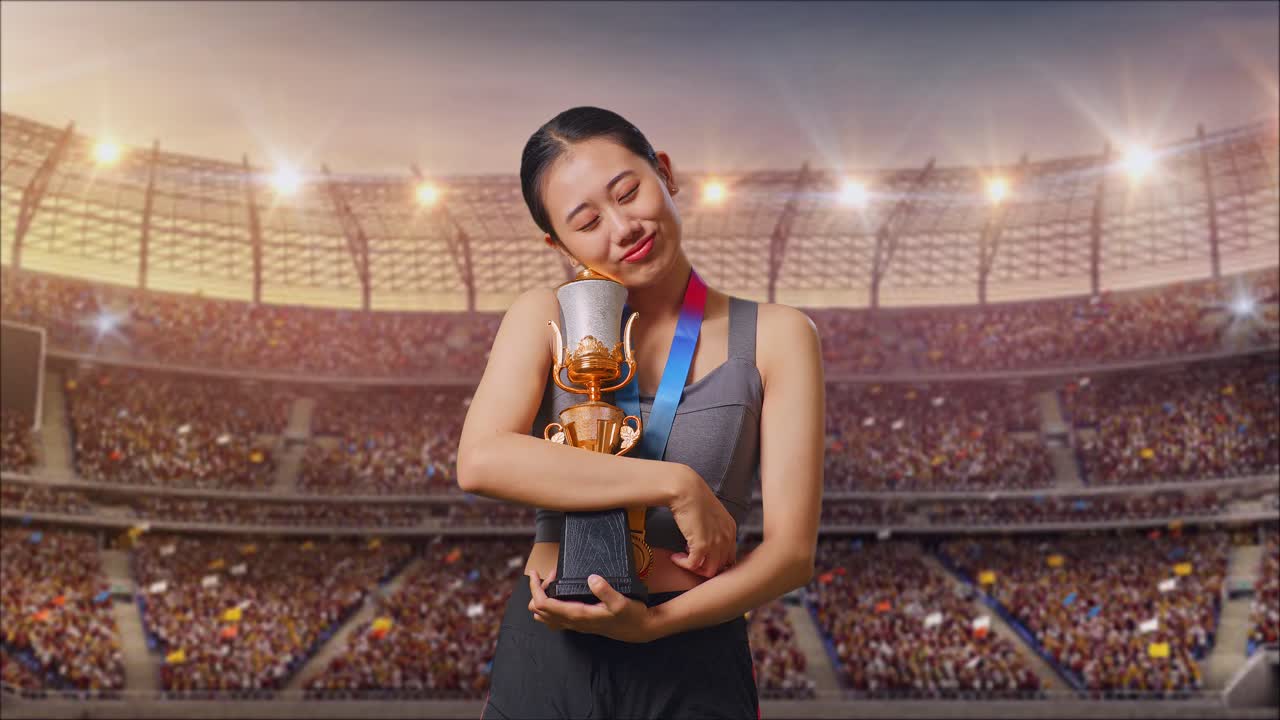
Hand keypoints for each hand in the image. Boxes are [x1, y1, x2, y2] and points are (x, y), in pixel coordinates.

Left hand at [527, 568, 656, 642]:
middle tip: (552, 574)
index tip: (536, 573)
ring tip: (555, 581)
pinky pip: (555, 618)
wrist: (639, 629)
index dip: (536, 589)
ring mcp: (575, 625)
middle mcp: (573, 622)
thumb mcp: (621, 601)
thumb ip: (605, 591)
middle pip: (539, 610)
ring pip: (545, 616)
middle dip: (539, 591)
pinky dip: (550, 605)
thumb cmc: (630, 616)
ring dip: (544, 598)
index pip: (544, 604)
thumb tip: (592, 578)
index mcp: (578, 615)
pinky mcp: (579, 623)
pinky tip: (561, 593)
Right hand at [667, 464, 737, 577]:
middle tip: (691, 558)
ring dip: (695, 568)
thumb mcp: (711, 515)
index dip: (714, 560)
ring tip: (683, 558)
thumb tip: (704, 543)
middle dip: (705, 566)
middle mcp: (727, 537)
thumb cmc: (694, 498)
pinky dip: (683, 564)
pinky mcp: (702, 545)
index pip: (730, 557)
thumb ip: (714, 529)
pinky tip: (675, 557)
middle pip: (721, 566)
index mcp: (730, 529)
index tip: (701, 555)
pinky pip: (693, 565)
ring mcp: (716, 542)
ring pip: (710, 570)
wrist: (686, 489)